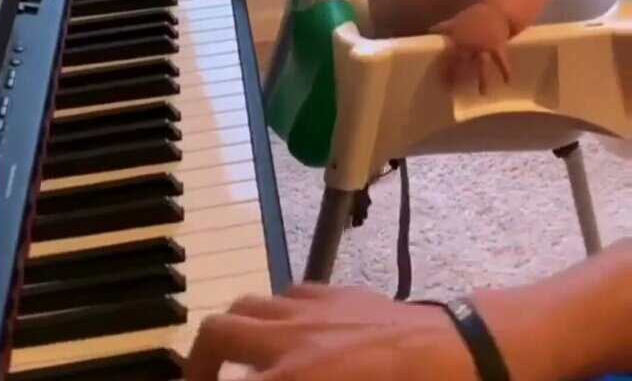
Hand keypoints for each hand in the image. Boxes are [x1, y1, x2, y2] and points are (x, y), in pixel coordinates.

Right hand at [186, 285, 480, 380]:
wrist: (465, 357)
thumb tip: (266, 379)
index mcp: (290, 378)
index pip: (230, 380)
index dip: (206, 380)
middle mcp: (288, 339)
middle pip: (217, 335)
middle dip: (199, 363)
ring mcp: (311, 310)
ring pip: (246, 306)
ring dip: (233, 331)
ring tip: (237, 356)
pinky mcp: (337, 293)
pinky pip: (287, 295)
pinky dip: (274, 314)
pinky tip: (288, 332)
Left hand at [430, 2, 511, 93]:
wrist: (496, 10)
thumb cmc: (475, 16)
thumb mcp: (457, 20)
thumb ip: (445, 27)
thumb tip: (430, 30)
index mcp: (458, 39)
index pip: (448, 55)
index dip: (444, 67)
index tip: (439, 80)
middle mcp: (470, 44)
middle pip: (461, 62)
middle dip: (456, 75)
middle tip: (452, 89)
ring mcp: (484, 46)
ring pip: (482, 65)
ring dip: (482, 79)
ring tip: (482, 93)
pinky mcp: (498, 47)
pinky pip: (502, 60)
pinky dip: (506, 70)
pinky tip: (508, 81)